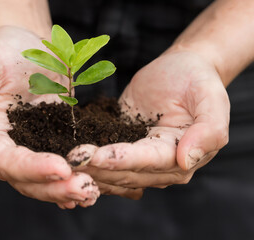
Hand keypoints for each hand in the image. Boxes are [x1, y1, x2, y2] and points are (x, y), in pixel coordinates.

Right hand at [0, 26, 98, 208]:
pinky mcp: (51, 140)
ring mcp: (30, 146)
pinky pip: (60, 165)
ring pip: (44, 179)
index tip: (60, 168)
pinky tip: (91, 188)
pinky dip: (72, 179)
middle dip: (54, 187)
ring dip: (66, 189)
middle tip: (84, 188)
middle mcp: (6, 148)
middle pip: (26, 179)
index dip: (31, 169)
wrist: (25, 44)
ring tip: (91, 191)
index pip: (5, 162)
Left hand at [67, 51, 229, 198]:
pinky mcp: (120, 144)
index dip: (123, 160)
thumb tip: (187, 159)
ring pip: (110, 171)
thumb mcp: (211, 99)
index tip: (97, 156)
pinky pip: (102, 158)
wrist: (181, 69)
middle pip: (125, 172)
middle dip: (97, 166)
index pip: (148, 162)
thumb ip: (208, 130)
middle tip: (70, 160)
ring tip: (62, 161)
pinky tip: (65, 158)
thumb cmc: (197, 80)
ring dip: (87, 168)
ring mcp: (137, 157)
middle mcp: (158, 165)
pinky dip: (86, 160)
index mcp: (180, 156)